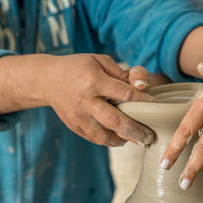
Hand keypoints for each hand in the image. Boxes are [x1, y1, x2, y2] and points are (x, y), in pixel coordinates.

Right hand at [42, 54, 156, 146]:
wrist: (46, 79)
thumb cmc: (79, 67)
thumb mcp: (100, 61)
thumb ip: (122, 73)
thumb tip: (141, 86)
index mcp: (94, 80)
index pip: (125, 94)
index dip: (143, 102)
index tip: (156, 108)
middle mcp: (84, 100)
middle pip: (115, 121)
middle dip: (135, 131)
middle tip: (149, 137)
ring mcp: (77, 115)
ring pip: (103, 135)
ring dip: (122, 140)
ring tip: (136, 141)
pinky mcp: (73, 125)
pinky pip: (94, 138)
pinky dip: (109, 141)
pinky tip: (120, 139)